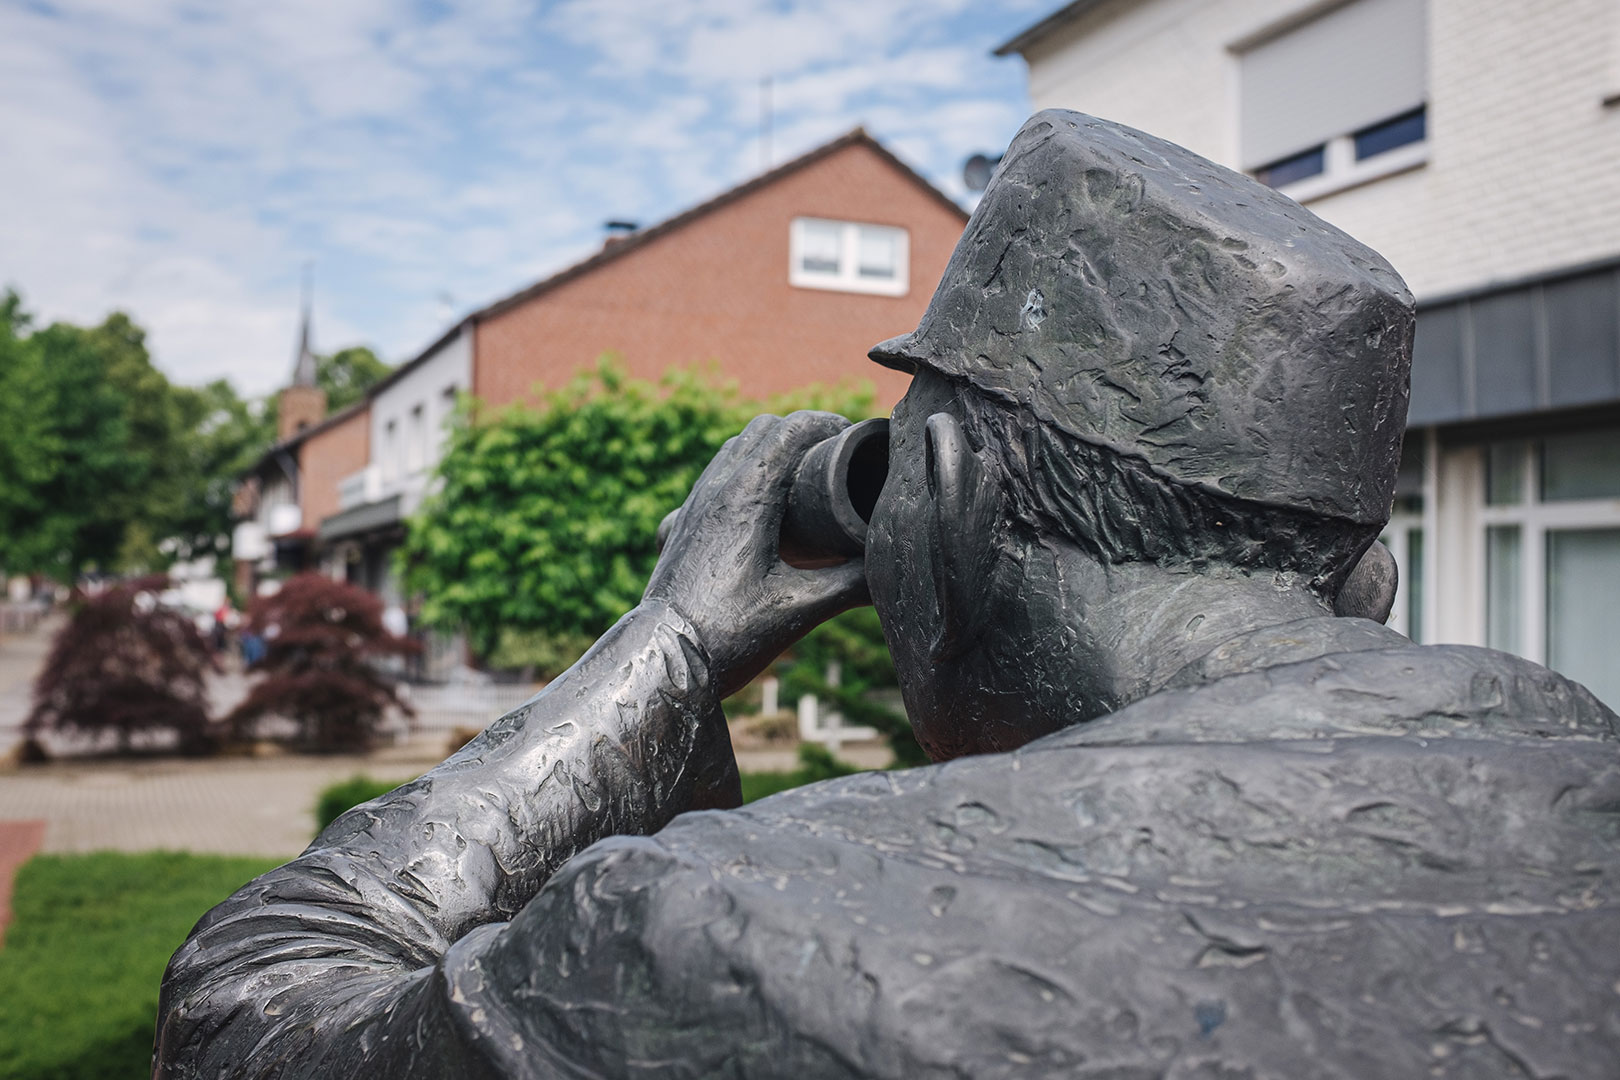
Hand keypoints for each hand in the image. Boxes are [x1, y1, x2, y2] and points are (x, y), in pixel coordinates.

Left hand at [644, 412, 870, 697]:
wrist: (661, 662)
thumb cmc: (730, 635)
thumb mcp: (803, 608)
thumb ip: (854, 585)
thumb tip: (895, 570)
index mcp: (747, 494)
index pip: (792, 429)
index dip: (829, 425)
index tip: (854, 441)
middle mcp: (714, 488)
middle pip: (762, 430)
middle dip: (801, 434)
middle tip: (834, 461)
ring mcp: (692, 506)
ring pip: (732, 452)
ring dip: (768, 454)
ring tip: (799, 484)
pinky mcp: (679, 527)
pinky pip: (710, 484)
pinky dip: (738, 483)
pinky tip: (754, 519)